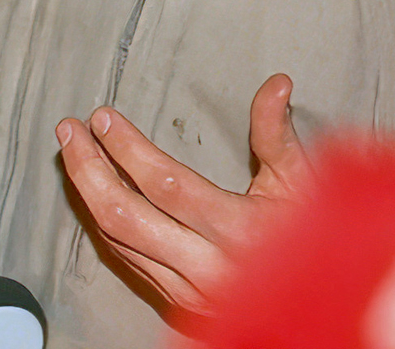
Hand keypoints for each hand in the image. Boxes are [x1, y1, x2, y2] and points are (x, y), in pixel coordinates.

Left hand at [56, 71, 312, 315]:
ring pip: (118, 240)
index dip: (126, 147)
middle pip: (125, 215)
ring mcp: (190, 291)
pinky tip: (95, 193)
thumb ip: (278, 136)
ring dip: (87, 193)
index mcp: (241, 232)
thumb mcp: (306, 186)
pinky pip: (128, 260)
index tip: (103, 117)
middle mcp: (209, 267)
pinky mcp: (180, 305)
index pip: (164, 184)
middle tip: (69, 130)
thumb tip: (275, 84)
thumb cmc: (319, 243)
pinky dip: (105, 223)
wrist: (325, 310)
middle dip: (87, 167)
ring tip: (72, 153)